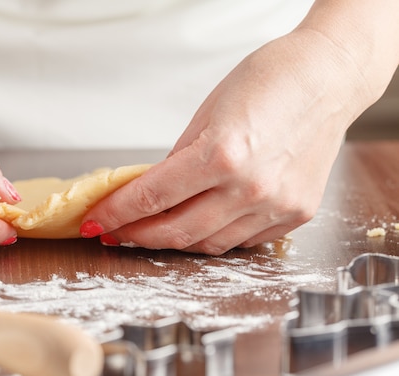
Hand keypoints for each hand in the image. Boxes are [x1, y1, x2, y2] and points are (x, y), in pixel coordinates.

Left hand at [81, 27, 369, 254]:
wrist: (328, 79)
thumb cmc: (268, 82)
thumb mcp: (206, 115)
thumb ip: (177, 161)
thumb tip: (152, 193)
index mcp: (222, 155)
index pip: (152, 197)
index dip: (117, 213)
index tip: (97, 221)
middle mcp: (250, 188)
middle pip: (177, 232)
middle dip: (138, 235)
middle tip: (118, 232)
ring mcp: (276, 206)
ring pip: (209, 244)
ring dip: (174, 241)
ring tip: (153, 231)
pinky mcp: (295, 214)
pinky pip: (243, 241)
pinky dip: (214, 237)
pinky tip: (198, 225)